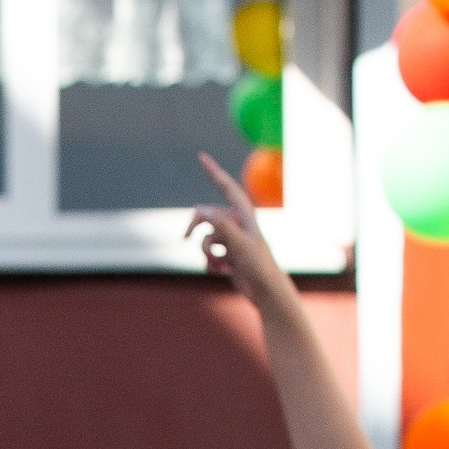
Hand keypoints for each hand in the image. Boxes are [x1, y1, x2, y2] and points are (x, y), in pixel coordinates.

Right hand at [188, 150, 287, 311]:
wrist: (265, 291)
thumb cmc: (258, 266)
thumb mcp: (240, 244)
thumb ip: (221, 225)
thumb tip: (200, 209)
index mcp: (244, 215)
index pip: (227, 188)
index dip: (214, 172)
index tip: (202, 157)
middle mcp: (236, 224)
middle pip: (205, 217)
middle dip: (194, 228)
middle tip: (183, 238)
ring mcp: (230, 240)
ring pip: (204, 239)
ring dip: (207, 255)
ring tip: (222, 267)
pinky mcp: (226, 255)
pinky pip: (207, 255)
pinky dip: (211, 265)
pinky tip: (225, 273)